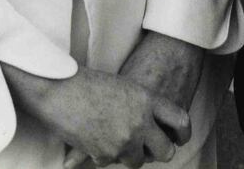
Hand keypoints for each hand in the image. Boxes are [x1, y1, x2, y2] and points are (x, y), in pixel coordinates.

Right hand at [64, 34, 200, 168]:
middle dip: (159, 152)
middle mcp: (140, 122)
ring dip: (130, 153)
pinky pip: (112, 162)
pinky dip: (106, 154)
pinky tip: (96, 138)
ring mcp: (124, 141)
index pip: (180, 120)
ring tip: (115, 137)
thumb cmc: (91, 83)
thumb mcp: (125, 86)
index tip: (179, 137)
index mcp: (148, 99)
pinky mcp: (105, 155)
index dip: (183, 133)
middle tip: (151, 148)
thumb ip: (143, 106)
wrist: (60, 91)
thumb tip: (154, 126)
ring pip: (138, 161)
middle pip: (165, 151)